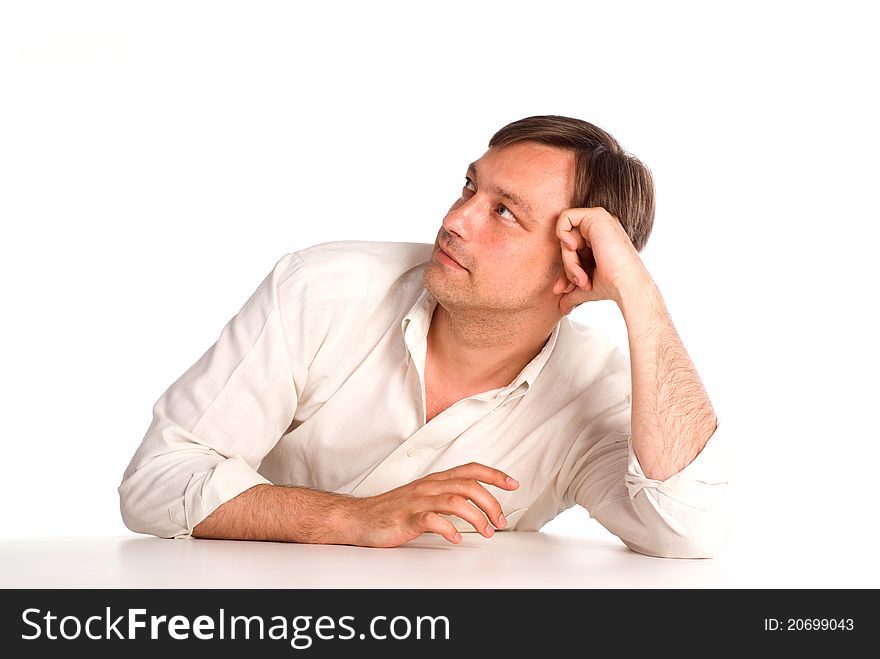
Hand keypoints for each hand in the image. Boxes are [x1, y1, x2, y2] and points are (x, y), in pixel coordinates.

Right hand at [346, 462, 519, 547]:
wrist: (360, 518)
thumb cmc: (393, 510)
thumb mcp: (425, 498)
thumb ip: (449, 498)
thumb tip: (477, 507)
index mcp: (435, 481)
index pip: (470, 469)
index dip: (494, 474)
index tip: (513, 483)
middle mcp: (429, 487)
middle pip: (468, 485)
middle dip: (490, 502)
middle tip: (500, 521)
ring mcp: (417, 501)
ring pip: (455, 500)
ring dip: (476, 517)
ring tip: (485, 532)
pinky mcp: (407, 518)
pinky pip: (431, 520)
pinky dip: (448, 529)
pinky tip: (456, 538)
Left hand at [553, 207, 649, 313]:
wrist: (626, 286)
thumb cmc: (613, 286)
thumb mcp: (586, 287)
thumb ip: (572, 291)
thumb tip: (561, 306)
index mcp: (598, 240)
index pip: (571, 249)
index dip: (566, 268)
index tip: (566, 289)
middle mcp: (599, 228)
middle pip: (567, 242)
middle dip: (568, 266)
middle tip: (579, 281)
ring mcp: (599, 221)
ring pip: (566, 236)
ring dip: (569, 260)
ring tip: (582, 276)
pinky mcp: (596, 216)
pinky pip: (564, 217)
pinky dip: (562, 234)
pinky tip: (573, 248)